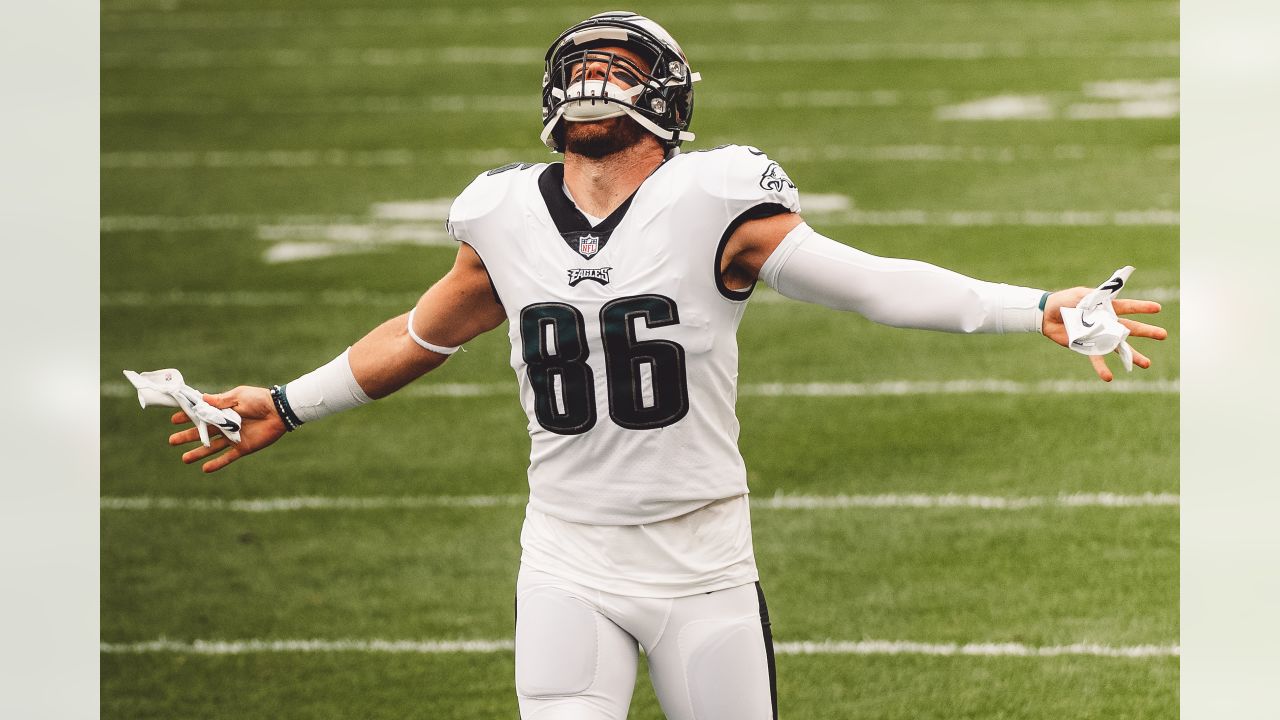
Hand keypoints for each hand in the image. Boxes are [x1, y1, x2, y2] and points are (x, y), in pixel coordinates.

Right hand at [168, 386, 286, 471]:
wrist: (279, 411)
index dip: (188, 417)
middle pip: (202, 432)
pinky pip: (228, 457)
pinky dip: (217, 463)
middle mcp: (226, 425)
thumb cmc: (260, 399)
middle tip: (171, 441)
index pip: (202, 415)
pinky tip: (205, 469)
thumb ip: (221, 400)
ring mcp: (233, 437)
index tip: (173, 420)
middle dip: (187, 436)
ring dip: (198, 453)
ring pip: (212, 447)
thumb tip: (201, 398)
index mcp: (223, 410)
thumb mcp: (238, 396)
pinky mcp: (243, 447)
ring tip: (184, 459)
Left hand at [1041, 287, 1167, 381]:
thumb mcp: (1079, 295)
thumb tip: (1104, 300)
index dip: (1141, 307)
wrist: (1046, 315)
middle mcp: (1107, 322)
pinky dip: (1102, 368)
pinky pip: (1097, 358)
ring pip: (1119, 346)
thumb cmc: (1063, 301)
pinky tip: (1110, 377)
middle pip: (1130, 327)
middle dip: (1147, 331)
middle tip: (1164, 335)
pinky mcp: (1088, 346)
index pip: (1127, 306)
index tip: (1157, 308)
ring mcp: (1099, 335)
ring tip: (1147, 364)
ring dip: (1132, 355)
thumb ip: (1093, 298)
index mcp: (1106, 307)